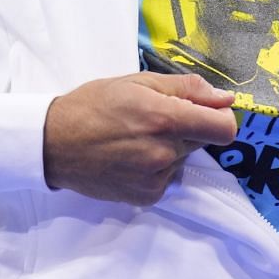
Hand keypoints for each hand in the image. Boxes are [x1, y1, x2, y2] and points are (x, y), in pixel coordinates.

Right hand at [43, 72, 237, 204]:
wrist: (53, 144)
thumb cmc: (94, 105)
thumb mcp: (139, 82)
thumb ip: (188, 89)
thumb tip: (226, 99)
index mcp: (166, 119)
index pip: (224, 129)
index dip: (221, 117)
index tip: (207, 111)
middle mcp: (164, 152)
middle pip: (203, 140)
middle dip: (189, 127)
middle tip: (155, 119)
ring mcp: (155, 178)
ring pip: (184, 158)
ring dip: (171, 147)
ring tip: (136, 137)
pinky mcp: (146, 196)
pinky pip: (168, 177)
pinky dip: (158, 166)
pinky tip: (131, 156)